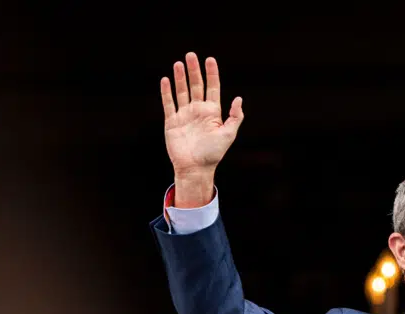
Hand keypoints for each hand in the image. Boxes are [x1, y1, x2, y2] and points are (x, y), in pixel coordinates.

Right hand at [160, 53, 242, 205]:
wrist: (195, 168)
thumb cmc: (213, 154)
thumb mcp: (228, 135)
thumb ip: (234, 117)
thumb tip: (239, 99)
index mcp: (212, 112)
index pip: (212, 88)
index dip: (211, 74)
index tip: (210, 59)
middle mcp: (198, 111)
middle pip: (196, 85)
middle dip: (194, 70)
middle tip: (191, 55)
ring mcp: (184, 115)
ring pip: (182, 91)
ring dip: (180, 77)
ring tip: (179, 63)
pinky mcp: (172, 122)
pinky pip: (169, 103)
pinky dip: (167, 92)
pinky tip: (166, 79)